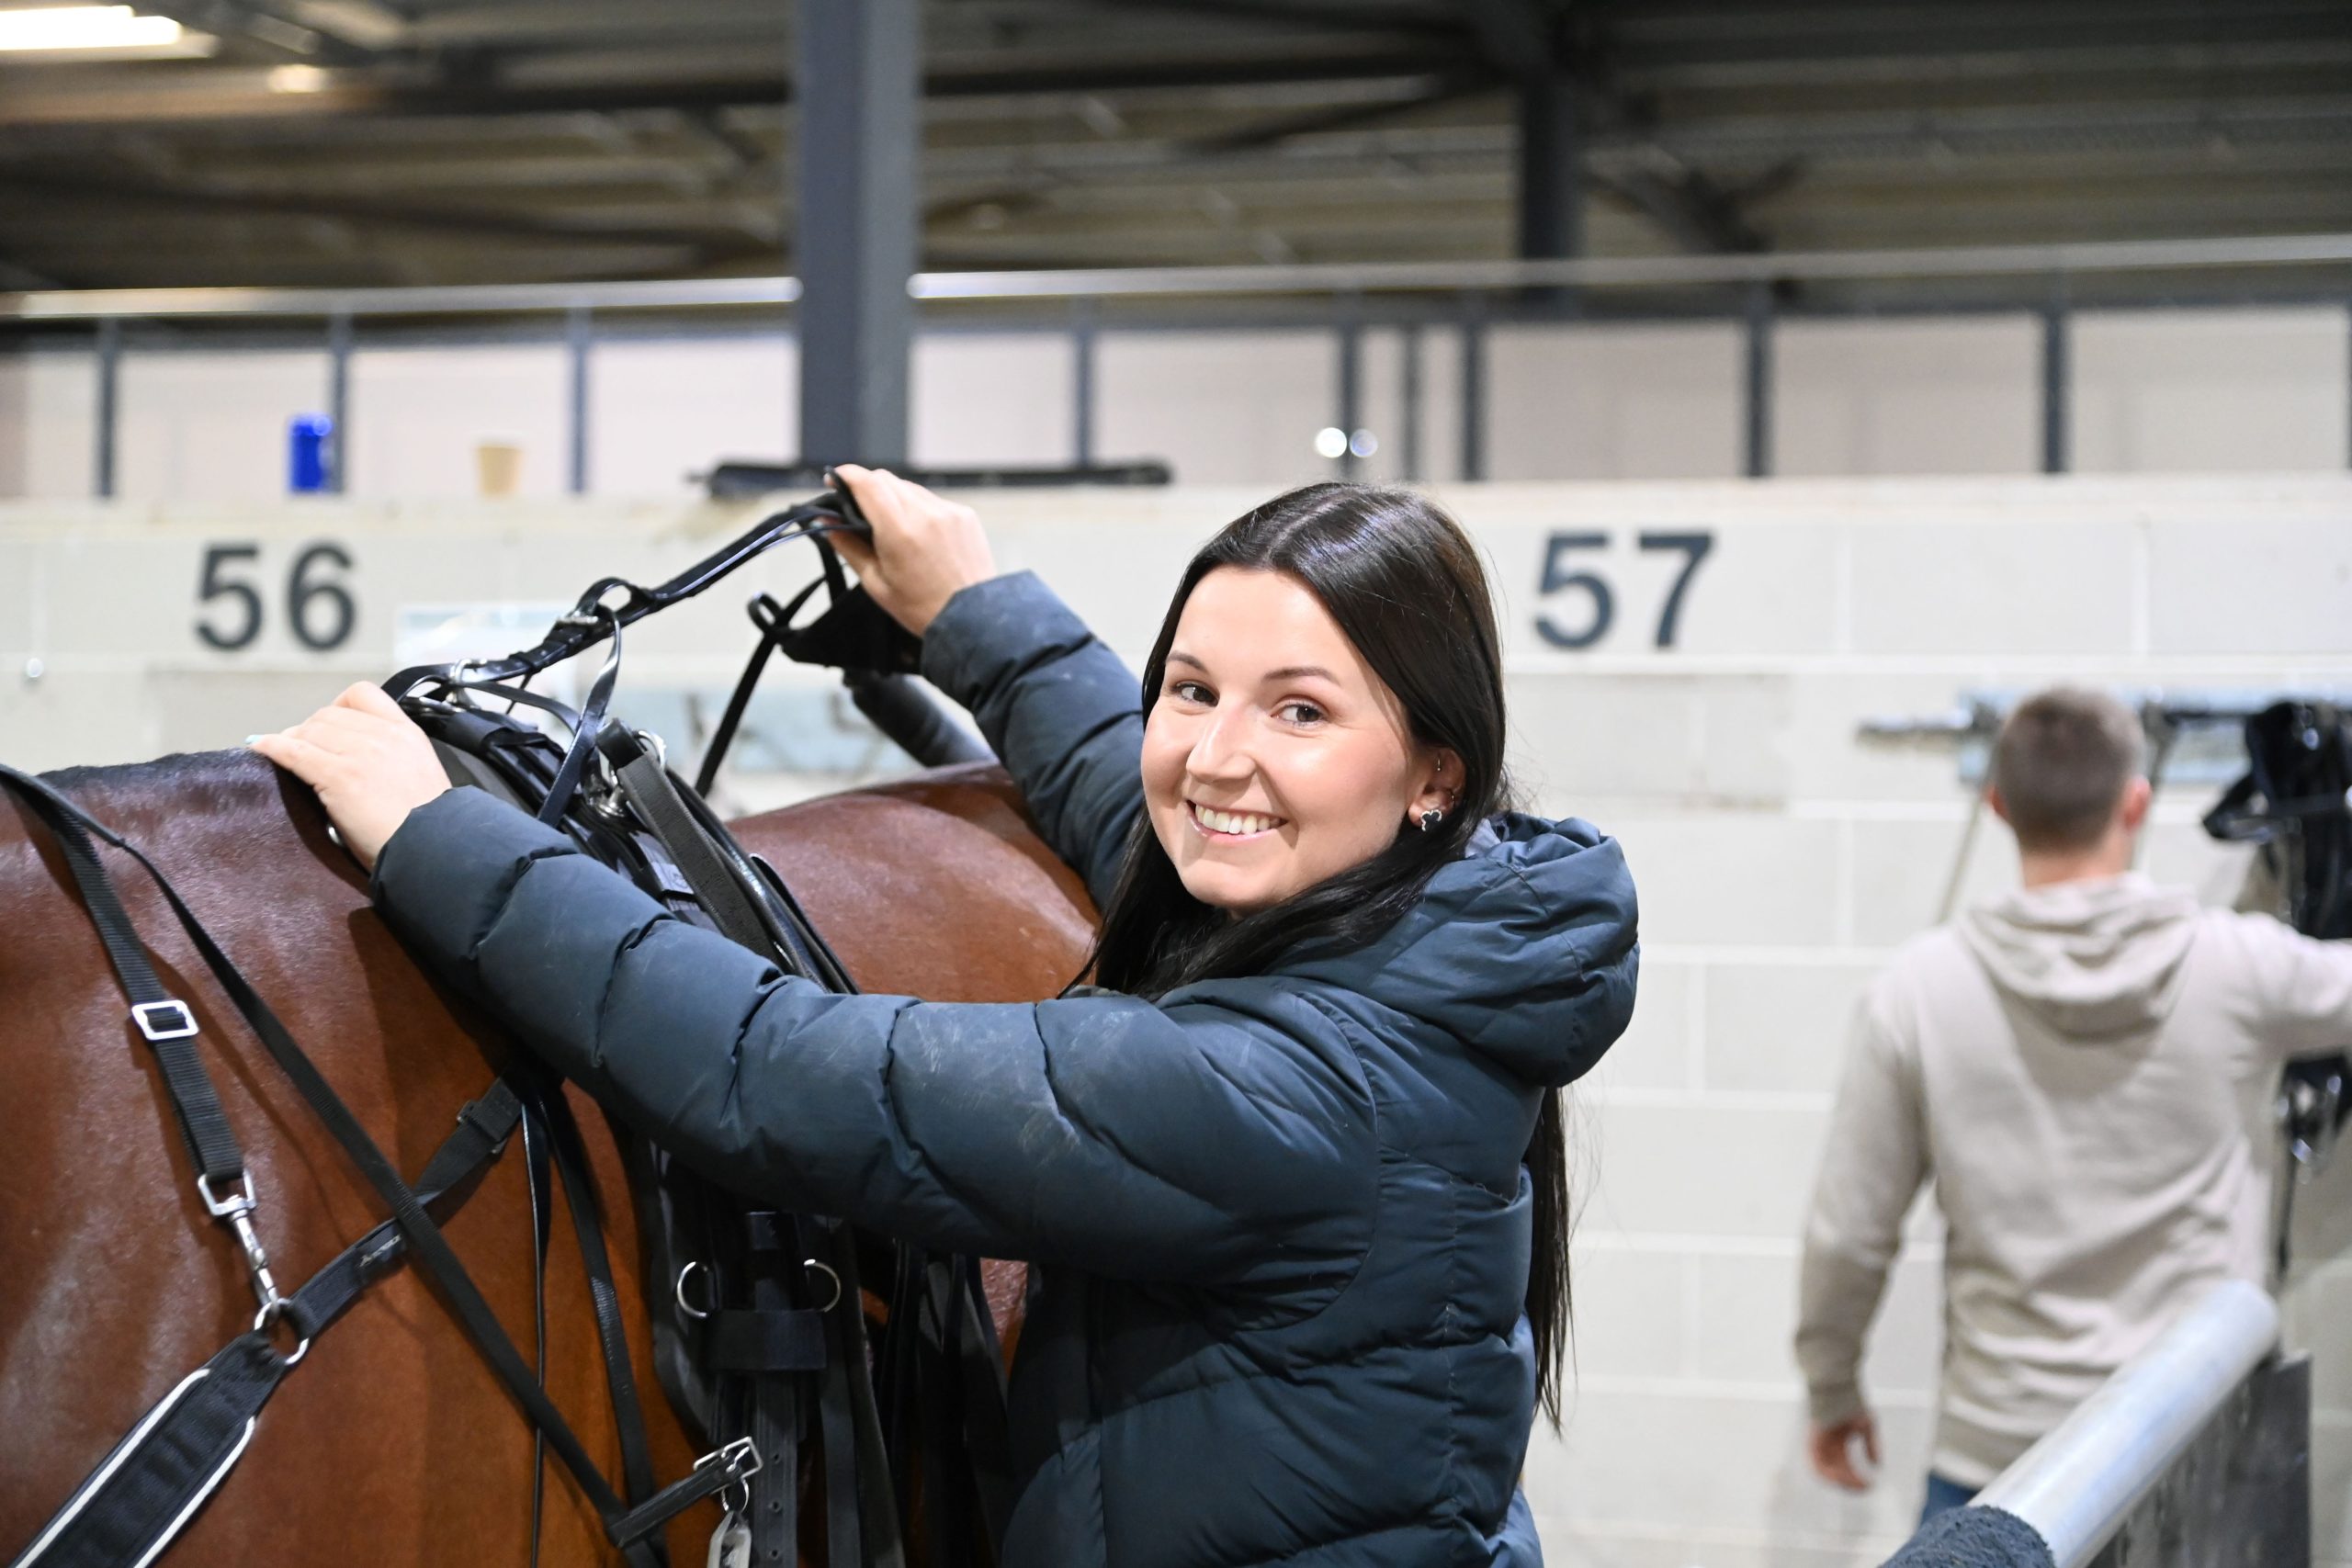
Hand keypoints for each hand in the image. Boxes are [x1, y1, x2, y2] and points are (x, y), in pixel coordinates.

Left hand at [249, 682, 448, 870]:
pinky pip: (294, 751)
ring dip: (292, 740)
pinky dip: (272, 747)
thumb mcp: (419, 774)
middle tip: (302, 750)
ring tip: (284, 754)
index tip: (330, 727)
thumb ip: (392, 756)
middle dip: (310, 729)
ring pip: (309, 730)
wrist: (433, 848)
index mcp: (407, 733)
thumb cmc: (428, 825)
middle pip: (328, 714)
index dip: (338, 707)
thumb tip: (352, 757)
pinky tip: (260, 749)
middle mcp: (384, 736)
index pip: (362, 695)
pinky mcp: (338, 776)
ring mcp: (360, 754)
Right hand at [822, 463, 996, 636]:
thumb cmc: (921, 608)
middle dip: (867, 486)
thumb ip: (847, 546)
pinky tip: (918, 532)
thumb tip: (827, 519)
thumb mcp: (875, 582)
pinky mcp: (965, 514)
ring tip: (889, 524)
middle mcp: (925, 513)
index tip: (834, 480)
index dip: (846, 476)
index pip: (867, 483)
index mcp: (899, 530)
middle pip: (886, 480)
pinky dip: (918, 507)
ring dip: (893, 497)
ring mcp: (949, 511)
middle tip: (856, 506)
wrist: (972, 619)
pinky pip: (932, 500)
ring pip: (910, 488)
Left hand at [1808, 1411, 1879, 1491]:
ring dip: (1841, 1481)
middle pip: (1837, 1474)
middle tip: (1865, 1488)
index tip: (1871, 1486)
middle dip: (1851, 1484)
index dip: (1857, 1480)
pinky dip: (1828, 1474)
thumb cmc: (1851, 1403)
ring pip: (1826, 1473)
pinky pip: (1817, 1465)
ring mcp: (1819, 1445)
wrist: (1836, 1388)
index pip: (1847, 1469)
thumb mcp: (1866, 1426)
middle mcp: (1828, 1448)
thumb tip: (1877, 1465)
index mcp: (1839, 1445)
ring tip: (1855, 1485)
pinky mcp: (1812, 1443)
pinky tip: (1842, 1477)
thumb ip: (1871, 1445)